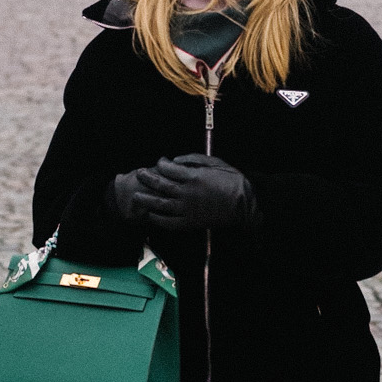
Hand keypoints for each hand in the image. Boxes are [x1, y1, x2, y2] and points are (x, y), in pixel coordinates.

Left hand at [117, 153, 255, 231]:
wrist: (244, 204)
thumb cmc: (232, 181)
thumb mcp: (216, 162)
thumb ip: (194, 159)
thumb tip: (175, 159)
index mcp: (193, 176)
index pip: (169, 168)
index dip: (161, 163)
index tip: (160, 161)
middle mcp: (187, 192)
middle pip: (161, 185)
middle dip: (148, 178)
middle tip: (139, 173)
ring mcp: (188, 209)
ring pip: (161, 205)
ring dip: (147, 200)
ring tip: (137, 197)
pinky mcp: (191, 222)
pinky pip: (170, 222)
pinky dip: (158, 219)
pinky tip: (151, 215)